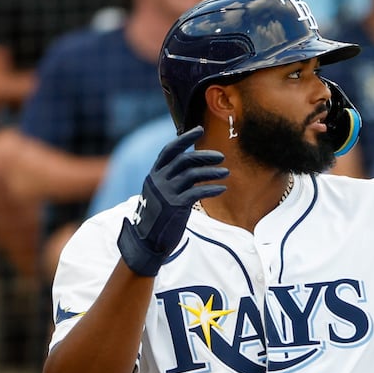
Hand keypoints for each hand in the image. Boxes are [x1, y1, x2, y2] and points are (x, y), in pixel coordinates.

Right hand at [117, 127, 226, 276]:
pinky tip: (222, 189)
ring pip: (193, 174)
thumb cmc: (158, 217)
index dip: (184, 139)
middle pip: (184, 160)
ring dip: (212, 172)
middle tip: (221, 157)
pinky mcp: (174, 205)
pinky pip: (197, 192)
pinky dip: (211, 188)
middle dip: (204, 156)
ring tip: (226, 173)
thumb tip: (193, 167)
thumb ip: (172, 180)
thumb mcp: (160, 194)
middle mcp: (158, 180)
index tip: (199, 130)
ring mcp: (166, 192)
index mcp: (154, 175)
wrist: (147, 242)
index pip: (169, 150)